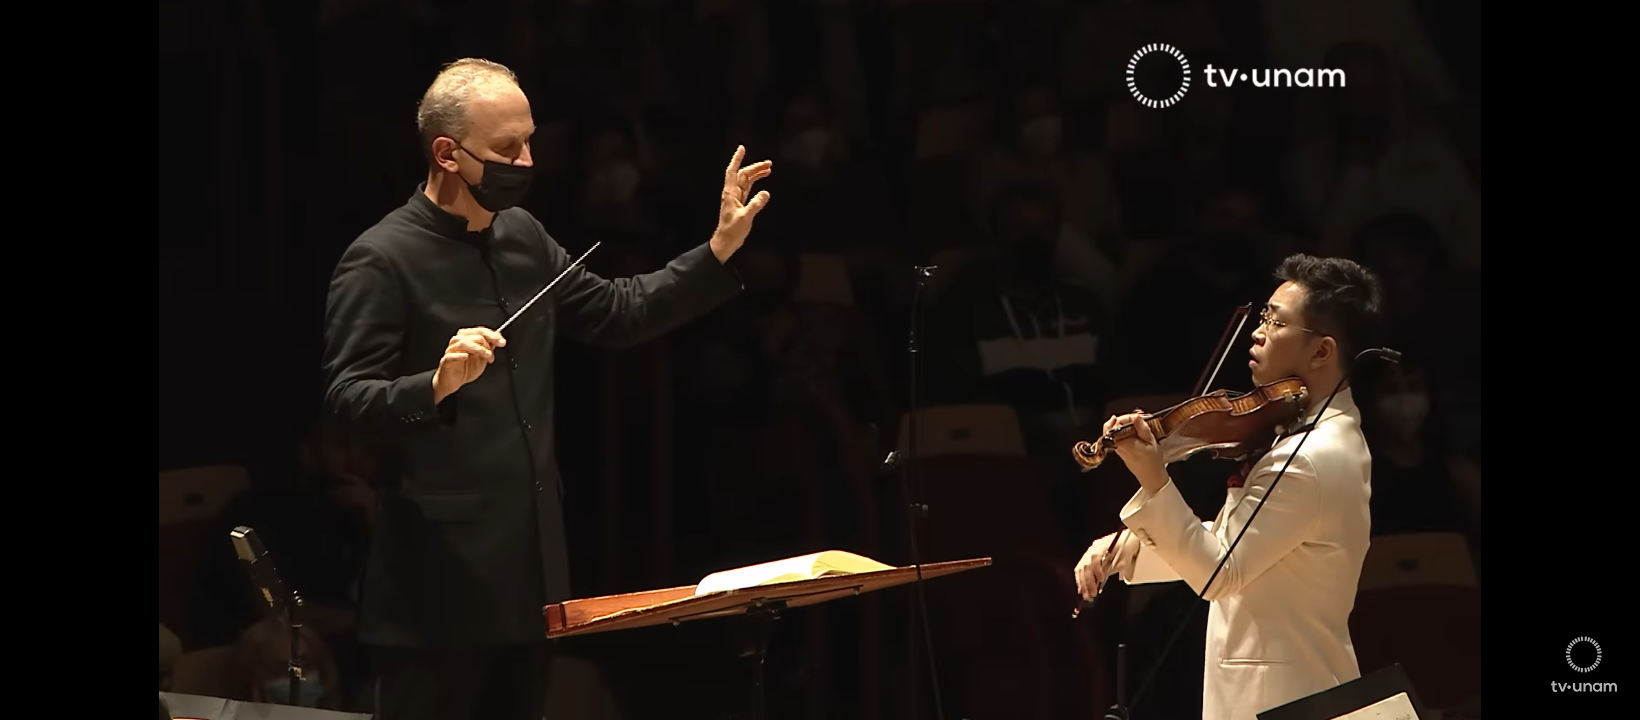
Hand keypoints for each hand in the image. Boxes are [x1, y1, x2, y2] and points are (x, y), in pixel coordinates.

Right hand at [432, 327, 505, 402]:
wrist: (453, 382)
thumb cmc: (465, 370)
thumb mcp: (482, 359)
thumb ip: (489, 350)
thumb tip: (498, 341)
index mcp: (468, 338)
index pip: (480, 331)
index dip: (492, 335)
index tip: (501, 342)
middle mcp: (459, 342)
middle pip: (473, 335)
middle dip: (486, 344)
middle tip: (491, 354)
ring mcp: (451, 350)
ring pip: (463, 342)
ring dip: (477, 348)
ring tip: (485, 356)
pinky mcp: (446, 360)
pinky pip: (451, 355)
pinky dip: (459, 355)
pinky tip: (466, 356)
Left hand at [710, 145, 772, 260]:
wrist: (726, 241)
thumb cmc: (732, 230)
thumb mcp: (745, 218)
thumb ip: (755, 205)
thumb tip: (765, 193)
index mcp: (730, 193)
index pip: (733, 172)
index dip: (737, 159)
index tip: (742, 148)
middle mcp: (732, 193)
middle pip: (743, 174)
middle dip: (754, 167)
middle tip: (769, 163)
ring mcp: (736, 198)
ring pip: (746, 181)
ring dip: (756, 173)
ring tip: (769, 169)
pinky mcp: (741, 203)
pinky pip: (748, 188)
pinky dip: (755, 182)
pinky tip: (762, 180)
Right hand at [1075, 531, 1122, 599]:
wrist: (1126, 540)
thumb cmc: (1126, 550)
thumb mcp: (1123, 561)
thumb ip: (1111, 570)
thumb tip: (1100, 581)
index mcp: (1102, 546)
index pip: (1095, 558)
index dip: (1097, 570)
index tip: (1101, 580)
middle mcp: (1092, 548)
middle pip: (1085, 565)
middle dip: (1088, 581)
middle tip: (1091, 594)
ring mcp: (1088, 552)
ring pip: (1080, 568)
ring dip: (1082, 583)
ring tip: (1086, 595)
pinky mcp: (1087, 557)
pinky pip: (1080, 569)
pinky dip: (1080, 580)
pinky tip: (1082, 589)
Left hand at [1105, 412, 1164, 487]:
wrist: (1151, 477)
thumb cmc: (1153, 461)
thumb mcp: (1151, 441)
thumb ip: (1142, 428)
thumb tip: (1135, 416)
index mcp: (1123, 443)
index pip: (1116, 424)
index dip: (1126, 417)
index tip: (1137, 417)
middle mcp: (1118, 445)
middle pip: (1112, 426)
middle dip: (1125, 419)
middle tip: (1138, 417)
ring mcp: (1118, 448)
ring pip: (1115, 431)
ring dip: (1126, 424)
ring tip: (1139, 422)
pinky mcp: (1121, 450)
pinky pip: (1119, 436)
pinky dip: (1126, 431)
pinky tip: (1137, 430)